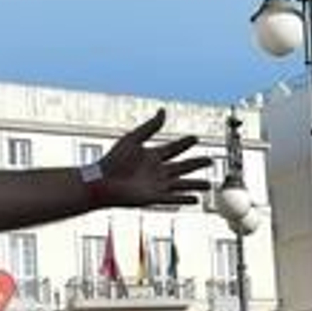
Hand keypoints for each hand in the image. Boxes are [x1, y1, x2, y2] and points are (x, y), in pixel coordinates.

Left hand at [96, 110, 210, 207]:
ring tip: (209, 184)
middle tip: (210, 160)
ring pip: (182, 184)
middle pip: (183, 166)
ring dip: (196, 184)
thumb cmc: (113, 160)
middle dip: (197, 163)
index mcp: (152, 155)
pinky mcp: (155, 197)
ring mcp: (157, 185)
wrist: (101, 182)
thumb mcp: (133, 139)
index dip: (185, 143)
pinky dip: (185, 199)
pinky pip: (174, 198)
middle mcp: (158, 170)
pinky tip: (196, 200)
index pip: (174, 148)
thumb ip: (150, 127)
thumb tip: (163, 110)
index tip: (195, 138)